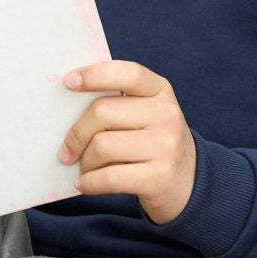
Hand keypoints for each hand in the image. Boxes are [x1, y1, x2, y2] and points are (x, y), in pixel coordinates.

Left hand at [57, 60, 196, 224]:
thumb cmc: (153, 143)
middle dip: (76, 134)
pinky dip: (89, 183)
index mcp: (160, 91)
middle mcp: (167, 114)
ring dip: (84, 162)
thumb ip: (117, 102)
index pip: (128, 73)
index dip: (95, 75)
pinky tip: (86, 184)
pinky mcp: (160, 177)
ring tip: (84, 169)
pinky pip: (109, 178)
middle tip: (67, 151)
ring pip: (102, 146)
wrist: (190, 182)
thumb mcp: (146, 114)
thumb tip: (66, 106)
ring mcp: (166, 146)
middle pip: (102, 112)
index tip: (68, 82)